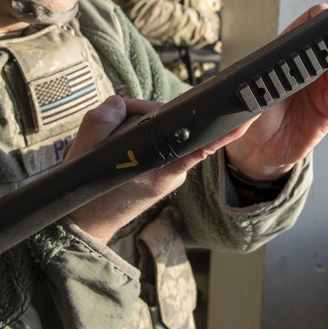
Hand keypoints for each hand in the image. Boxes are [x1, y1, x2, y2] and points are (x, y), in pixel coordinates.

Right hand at [65, 95, 250, 242]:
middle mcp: (172, 173)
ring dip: (135, 131)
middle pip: (168, 127)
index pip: (199, 146)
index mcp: (161, 170)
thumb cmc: (89, 190)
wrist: (84, 224)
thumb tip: (125, 104)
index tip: (243, 123)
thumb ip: (106, 116)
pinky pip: (157, 146)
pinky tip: (123, 144)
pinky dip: (140, 141)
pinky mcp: (163, 175)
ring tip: (111, 149)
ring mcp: (169, 175)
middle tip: (114, 134)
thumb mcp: (86, 147)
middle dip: (140, 118)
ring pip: (159, 135)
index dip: (222, 134)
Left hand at [225, 3, 327, 179]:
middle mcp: (312, 69)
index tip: (325, 17)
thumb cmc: (255, 113)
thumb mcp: (252, 87)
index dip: (321, 18)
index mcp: (293, 54)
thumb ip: (258, 77)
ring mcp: (323, 90)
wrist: (256, 148)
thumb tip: (258, 68)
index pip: (313, 26)